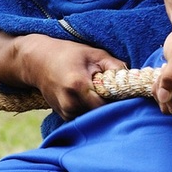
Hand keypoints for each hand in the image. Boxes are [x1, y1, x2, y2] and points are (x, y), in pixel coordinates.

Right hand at [0, 34, 126, 120]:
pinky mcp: (63, 116)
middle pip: (101, 113)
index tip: (127, 95)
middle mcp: (69, 103)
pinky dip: (92, 111)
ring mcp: (65, 112)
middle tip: (118, 95)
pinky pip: (84, 117)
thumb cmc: (68, 54)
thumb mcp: (94, 54)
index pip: (106, 104)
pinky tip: (92, 99)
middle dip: (112, 106)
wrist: (38, 62)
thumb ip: (115, 66)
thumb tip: (133, 80)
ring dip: (101, 109)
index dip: (119, 101)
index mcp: (78, 86)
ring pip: (93, 117)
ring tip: (103, 95)